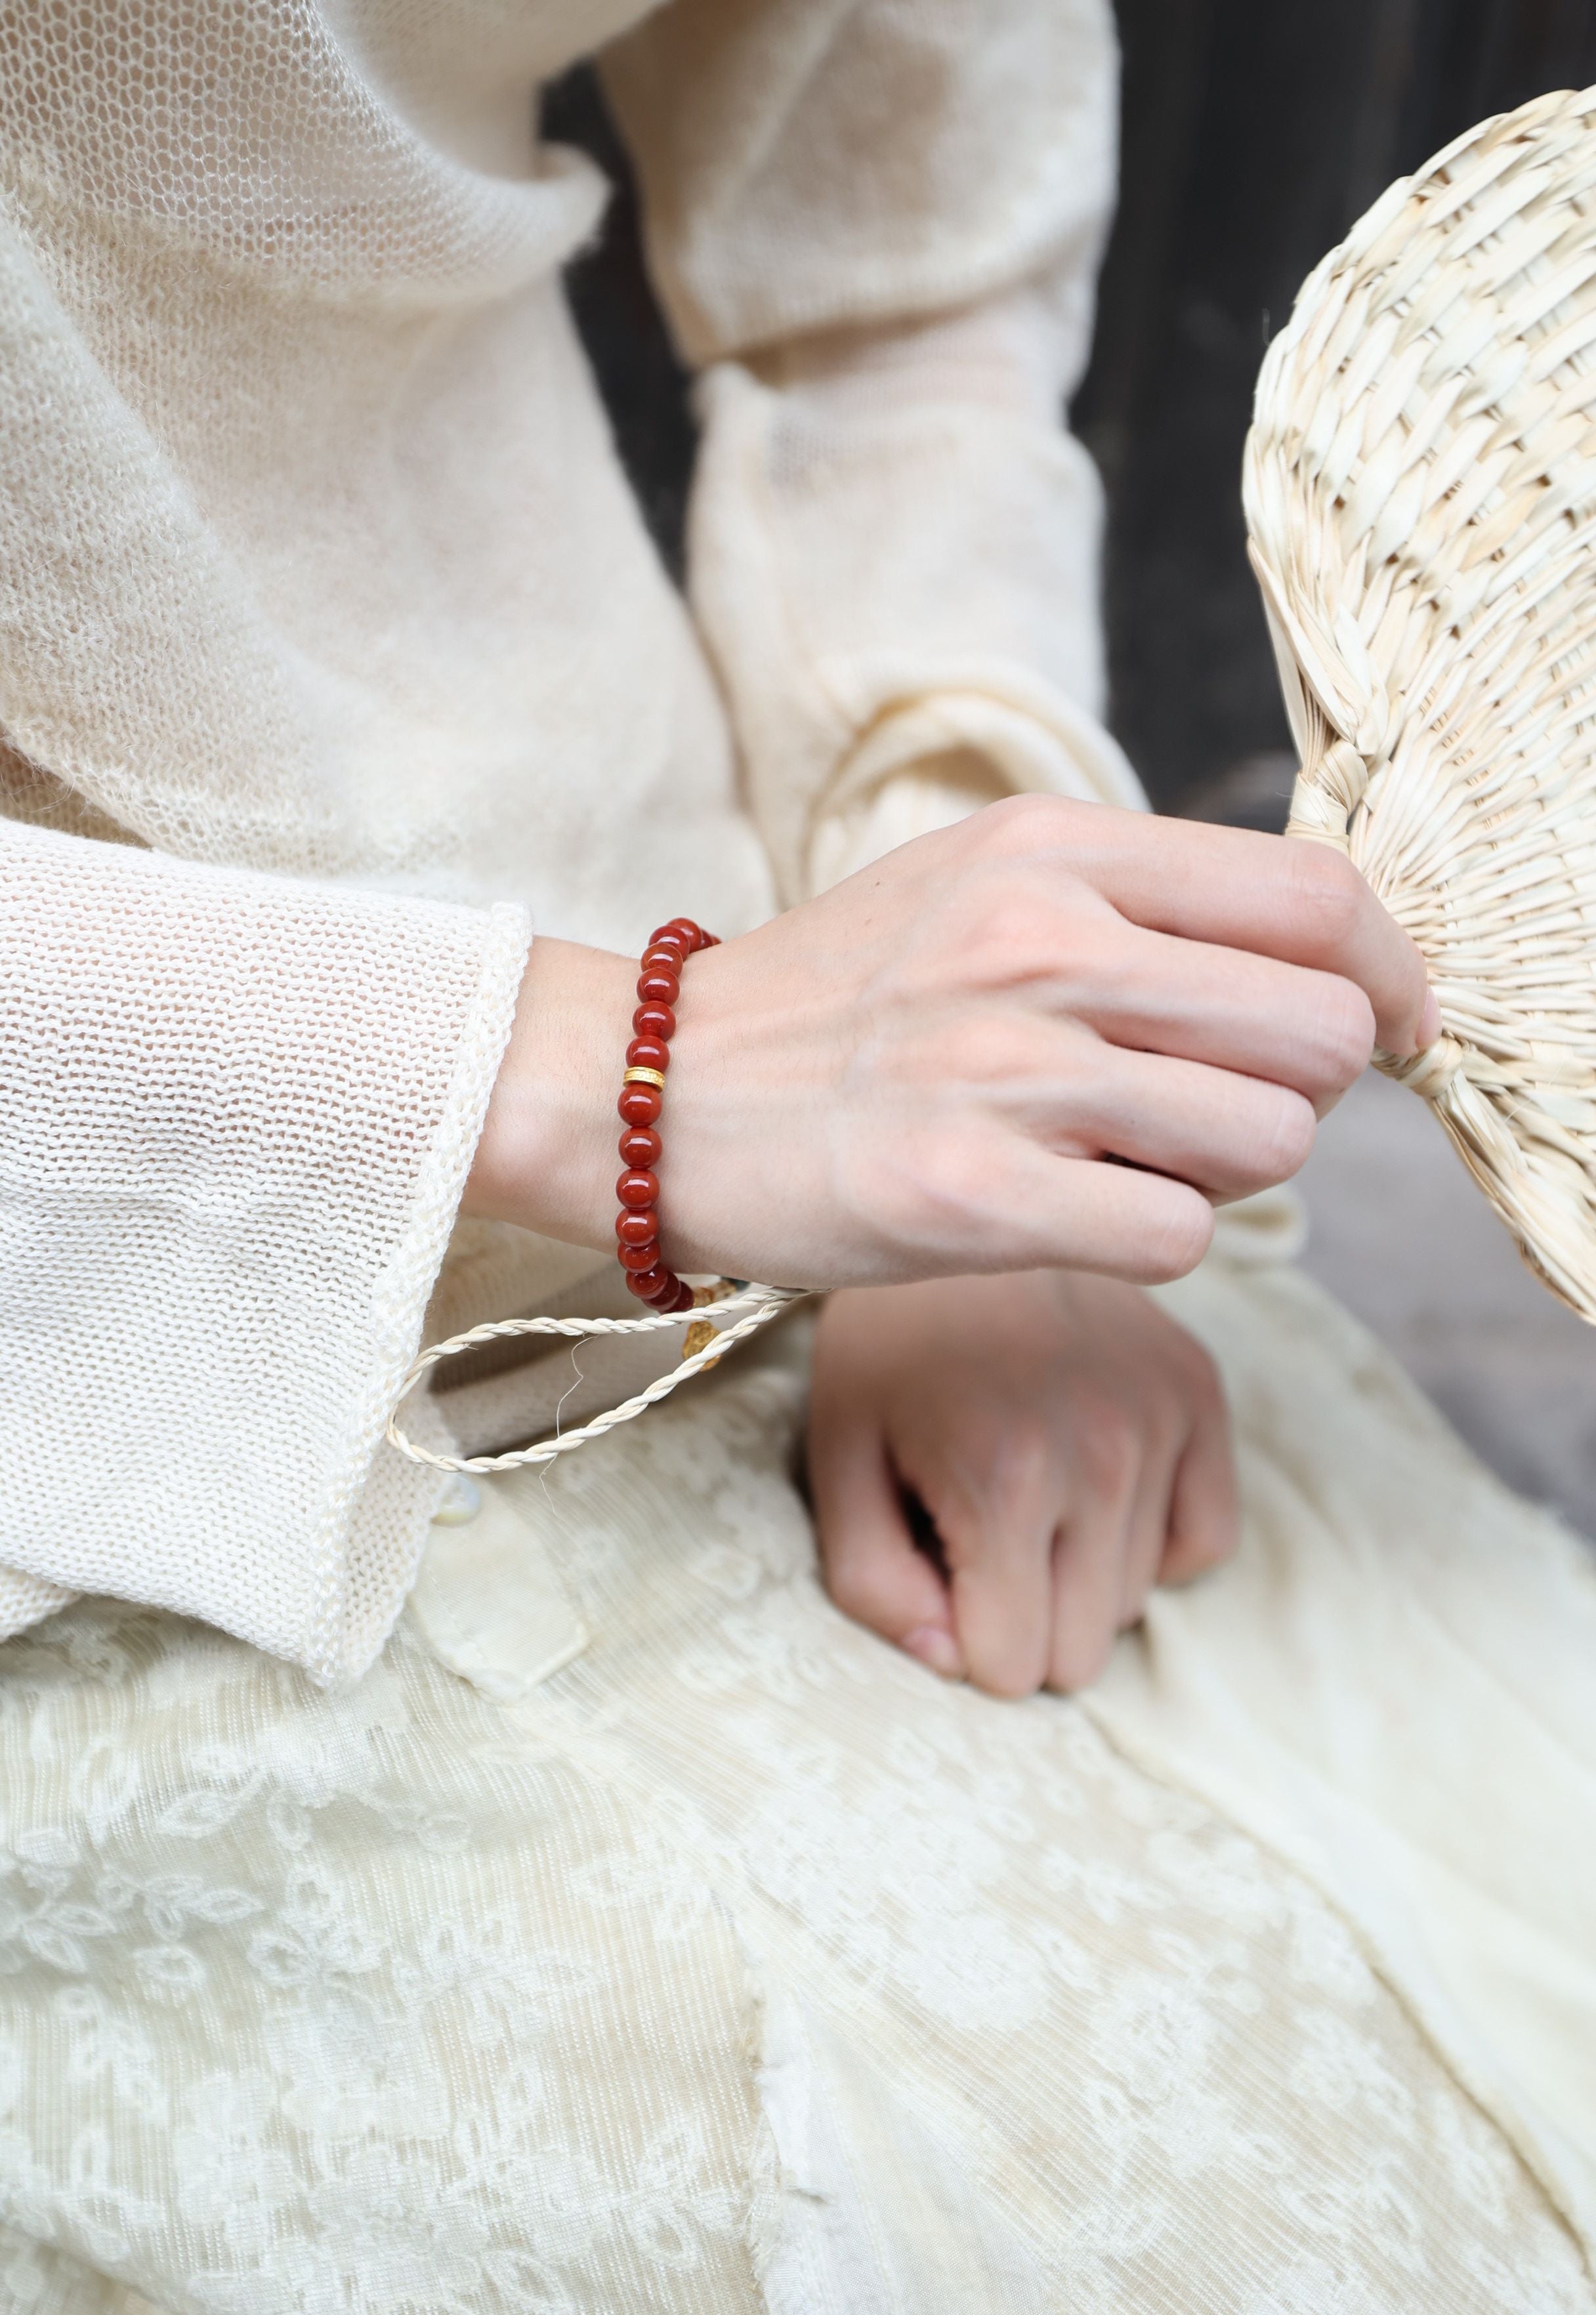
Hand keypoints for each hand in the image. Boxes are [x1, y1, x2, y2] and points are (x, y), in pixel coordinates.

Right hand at [466, 794, 1434, 1287]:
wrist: (654, 1093)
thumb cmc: (839, 1001)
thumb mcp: (983, 884)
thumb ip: (1141, 901)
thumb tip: (1326, 961)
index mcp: (1055, 849)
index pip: (1319, 895)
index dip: (1392, 973)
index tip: (1390, 1026)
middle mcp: (1041, 945)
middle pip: (1322, 1028)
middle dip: (1303, 1086)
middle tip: (1219, 1101)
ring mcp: (1008, 1074)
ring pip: (1269, 1140)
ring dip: (1224, 1169)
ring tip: (1123, 1155)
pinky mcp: (973, 1199)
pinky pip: (1182, 1237)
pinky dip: (1153, 1239)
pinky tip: (1073, 1212)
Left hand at [806, 1271, 1236, 1694]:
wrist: (954, 1201)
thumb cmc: (883, 1347)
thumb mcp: (835, 1460)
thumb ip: (872, 1583)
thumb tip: (953, 1659)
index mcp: (1002, 1478)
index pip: (1012, 1666)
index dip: (963, 1637)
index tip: (936, 1566)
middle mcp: (1102, 1455)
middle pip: (1079, 1651)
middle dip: (1019, 1617)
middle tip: (974, 1528)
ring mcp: (1163, 1421)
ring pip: (1137, 1603)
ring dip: (1075, 1573)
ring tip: (1024, 1481)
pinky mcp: (1201, 1392)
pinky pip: (1205, 1541)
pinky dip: (1150, 1539)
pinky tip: (1091, 1486)